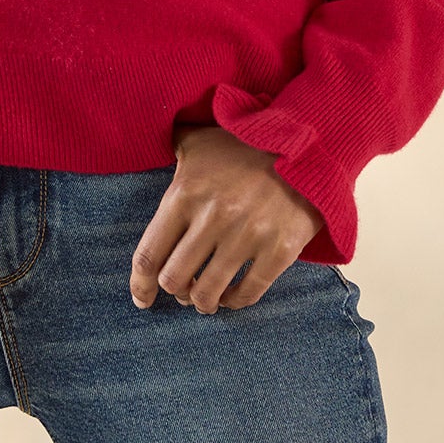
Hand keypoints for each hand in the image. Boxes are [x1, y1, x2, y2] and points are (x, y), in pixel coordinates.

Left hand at [130, 124, 322, 312]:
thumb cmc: (244, 143)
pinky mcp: (279, 250)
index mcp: (185, 193)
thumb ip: (172, 148)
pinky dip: (234, 302)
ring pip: (207, 294)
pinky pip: (247, 294)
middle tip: (183, 288)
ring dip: (202, 302)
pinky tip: (231, 296)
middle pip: (174, 279)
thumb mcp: (199, 140)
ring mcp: (247, 236)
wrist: (303, 143)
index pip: (149, 254)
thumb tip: (144, 141)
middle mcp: (212, 218)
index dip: (140, 284)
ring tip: (205, 298)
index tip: (142, 298)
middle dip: (175, 290)